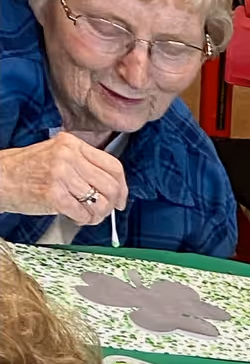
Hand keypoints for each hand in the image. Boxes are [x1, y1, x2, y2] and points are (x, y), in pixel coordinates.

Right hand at [0, 132, 129, 221]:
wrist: (0, 177)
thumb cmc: (29, 169)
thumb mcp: (59, 156)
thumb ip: (84, 165)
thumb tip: (114, 188)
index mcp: (72, 144)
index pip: (113, 166)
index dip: (122, 187)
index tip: (121, 199)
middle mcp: (68, 156)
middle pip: (111, 186)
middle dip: (111, 205)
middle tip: (102, 211)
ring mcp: (61, 174)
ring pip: (100, 203)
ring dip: (96, 215)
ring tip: (86, 215)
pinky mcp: (54, 194)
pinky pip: (83, 213)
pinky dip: (83, 220)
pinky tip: (75, 217)